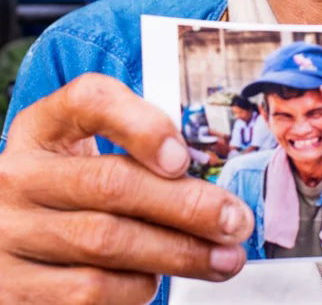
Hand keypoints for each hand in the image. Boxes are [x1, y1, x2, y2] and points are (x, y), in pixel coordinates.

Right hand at [0, 74, 253, 304]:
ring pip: (108, 243)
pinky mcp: (12, 288)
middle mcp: (20, 175)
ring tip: (220, 257)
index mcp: (44, 126)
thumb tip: (201, 180)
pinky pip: (89, 292)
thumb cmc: (70, 183)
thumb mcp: (90, 148)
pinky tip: (157, 279)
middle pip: (112, 183)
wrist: (8, 234)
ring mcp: (10, 233)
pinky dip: (135, 288)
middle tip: (234, 221)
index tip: (183, 157)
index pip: (89, 101)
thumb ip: (139, 146)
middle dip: (187, 205)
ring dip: (178, 254)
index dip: (141, 126)